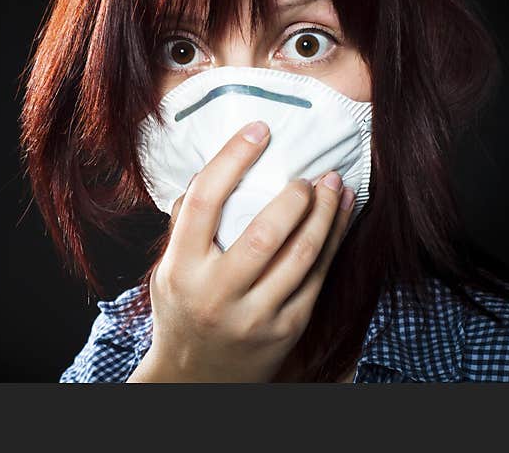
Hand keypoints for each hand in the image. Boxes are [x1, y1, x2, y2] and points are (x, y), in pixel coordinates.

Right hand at [127, 120, 355, 382]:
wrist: (195, 377)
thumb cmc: (181, 311)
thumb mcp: (167, 270)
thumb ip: (184, 227)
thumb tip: (212, 172)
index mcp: (181, 269)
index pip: (205, 202)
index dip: (233, 159)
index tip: (258, 130)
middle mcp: (217, 293)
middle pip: (265, 232)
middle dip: (295, 195)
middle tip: (307, 175)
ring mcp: (255, 314)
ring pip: (302, 254)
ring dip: (326, 213)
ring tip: (335, 185)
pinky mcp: (286, 329)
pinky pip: (317, 277)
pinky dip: (335, 240)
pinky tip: (341, 215)